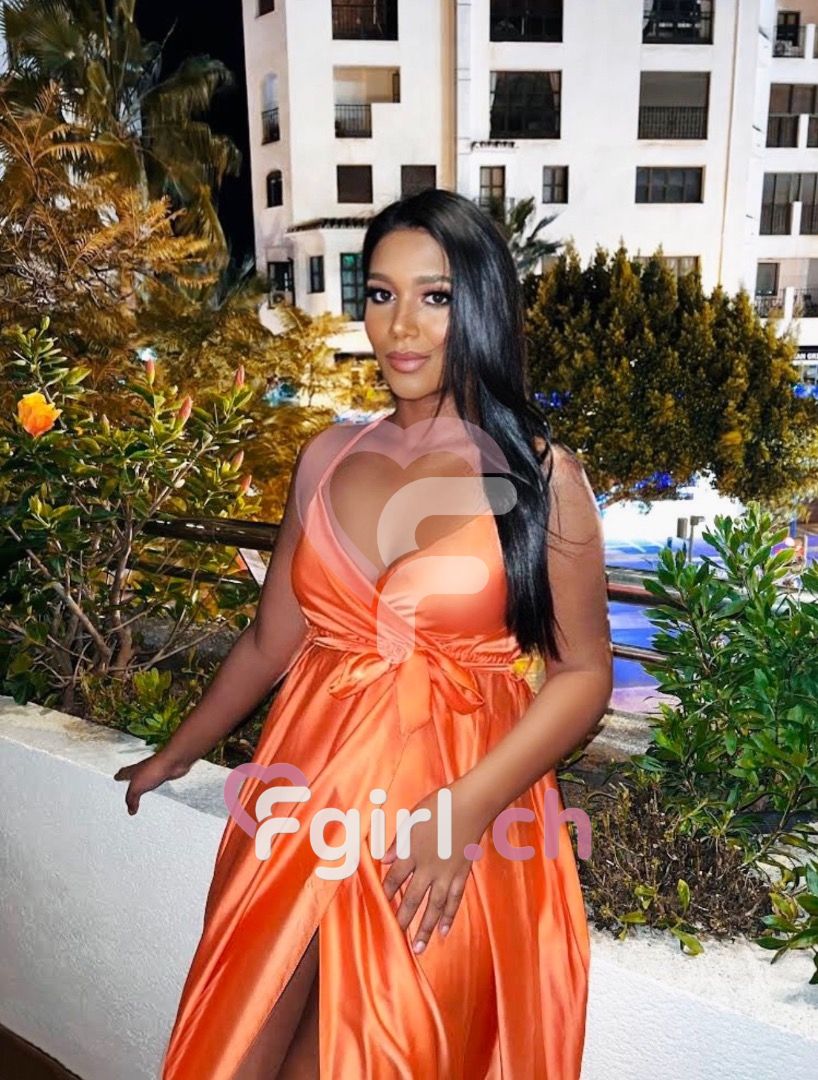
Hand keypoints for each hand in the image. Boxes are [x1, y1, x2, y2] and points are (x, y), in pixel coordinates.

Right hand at [113, 748, 191, 815]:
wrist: (173, 762)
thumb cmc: (154, 768)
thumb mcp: (137, 788)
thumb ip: (132, 799)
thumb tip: (130, 810)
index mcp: (133, 771)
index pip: (123, 773)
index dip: (119, 776)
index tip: (116, 777)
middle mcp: (142, 770)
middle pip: (133, 774)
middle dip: (130, 779)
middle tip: (126, 784)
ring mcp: (153, 772)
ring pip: (145, 779)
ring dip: (142, 784)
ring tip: (140, 791)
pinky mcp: (163, 775)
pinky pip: (156, 782)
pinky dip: (155, 787)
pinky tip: (156, 791)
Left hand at [380, 779, 491, 954]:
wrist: (471, 804)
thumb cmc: (439, 806)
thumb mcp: (412, 819)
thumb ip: (398, 841)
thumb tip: (383, 859)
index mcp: (411, 852)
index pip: (394, 879)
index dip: (385, 894)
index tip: (378, 909)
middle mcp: (428, 868)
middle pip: (412, 899)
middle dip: (402, 920)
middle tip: (394, 938)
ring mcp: (447, 873)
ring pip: (434, 906)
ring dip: (425, 928)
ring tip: (418, 947)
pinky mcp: (462, 874)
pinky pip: (455, 899)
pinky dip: (449, 916)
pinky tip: (444, 930)